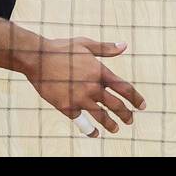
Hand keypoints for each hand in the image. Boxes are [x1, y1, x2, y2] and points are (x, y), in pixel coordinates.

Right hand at [23, 38, 144, 136]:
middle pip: (117, 106)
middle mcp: (93, 87)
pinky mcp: (66, 106)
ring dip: (111, 125)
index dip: (136, 99)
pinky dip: (89, 129)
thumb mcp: (83, 44)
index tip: (141, 106)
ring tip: (115, 129)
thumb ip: (105, 48)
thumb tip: (124, 46)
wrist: (34, 57)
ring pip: (102, 117)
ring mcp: (80, 98)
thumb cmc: (59, 48)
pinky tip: (93, 132)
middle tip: (129, 120)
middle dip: (126, 115)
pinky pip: (82, 121)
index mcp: (99, 72)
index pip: (125, 89)